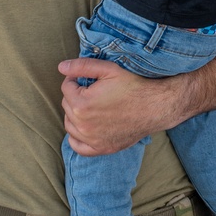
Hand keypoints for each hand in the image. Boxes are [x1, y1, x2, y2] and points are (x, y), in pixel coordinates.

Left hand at [59, 56, 175, 154]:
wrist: (155, 107)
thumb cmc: (133, 86)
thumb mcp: (109, 69)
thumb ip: (82, 66)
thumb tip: (61, 67)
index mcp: (82, 104)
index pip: (66, 87)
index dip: (76, 79)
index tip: (88, 78)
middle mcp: (83, 125)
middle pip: (66, 105)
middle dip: (75, 95)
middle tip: (93, 90)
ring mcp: (91, 139)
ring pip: (69, 124)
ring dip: (75, 114)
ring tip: (91, 105)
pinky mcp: (101, 148)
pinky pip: (77, 146)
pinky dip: (77, 137)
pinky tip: (85, 126)